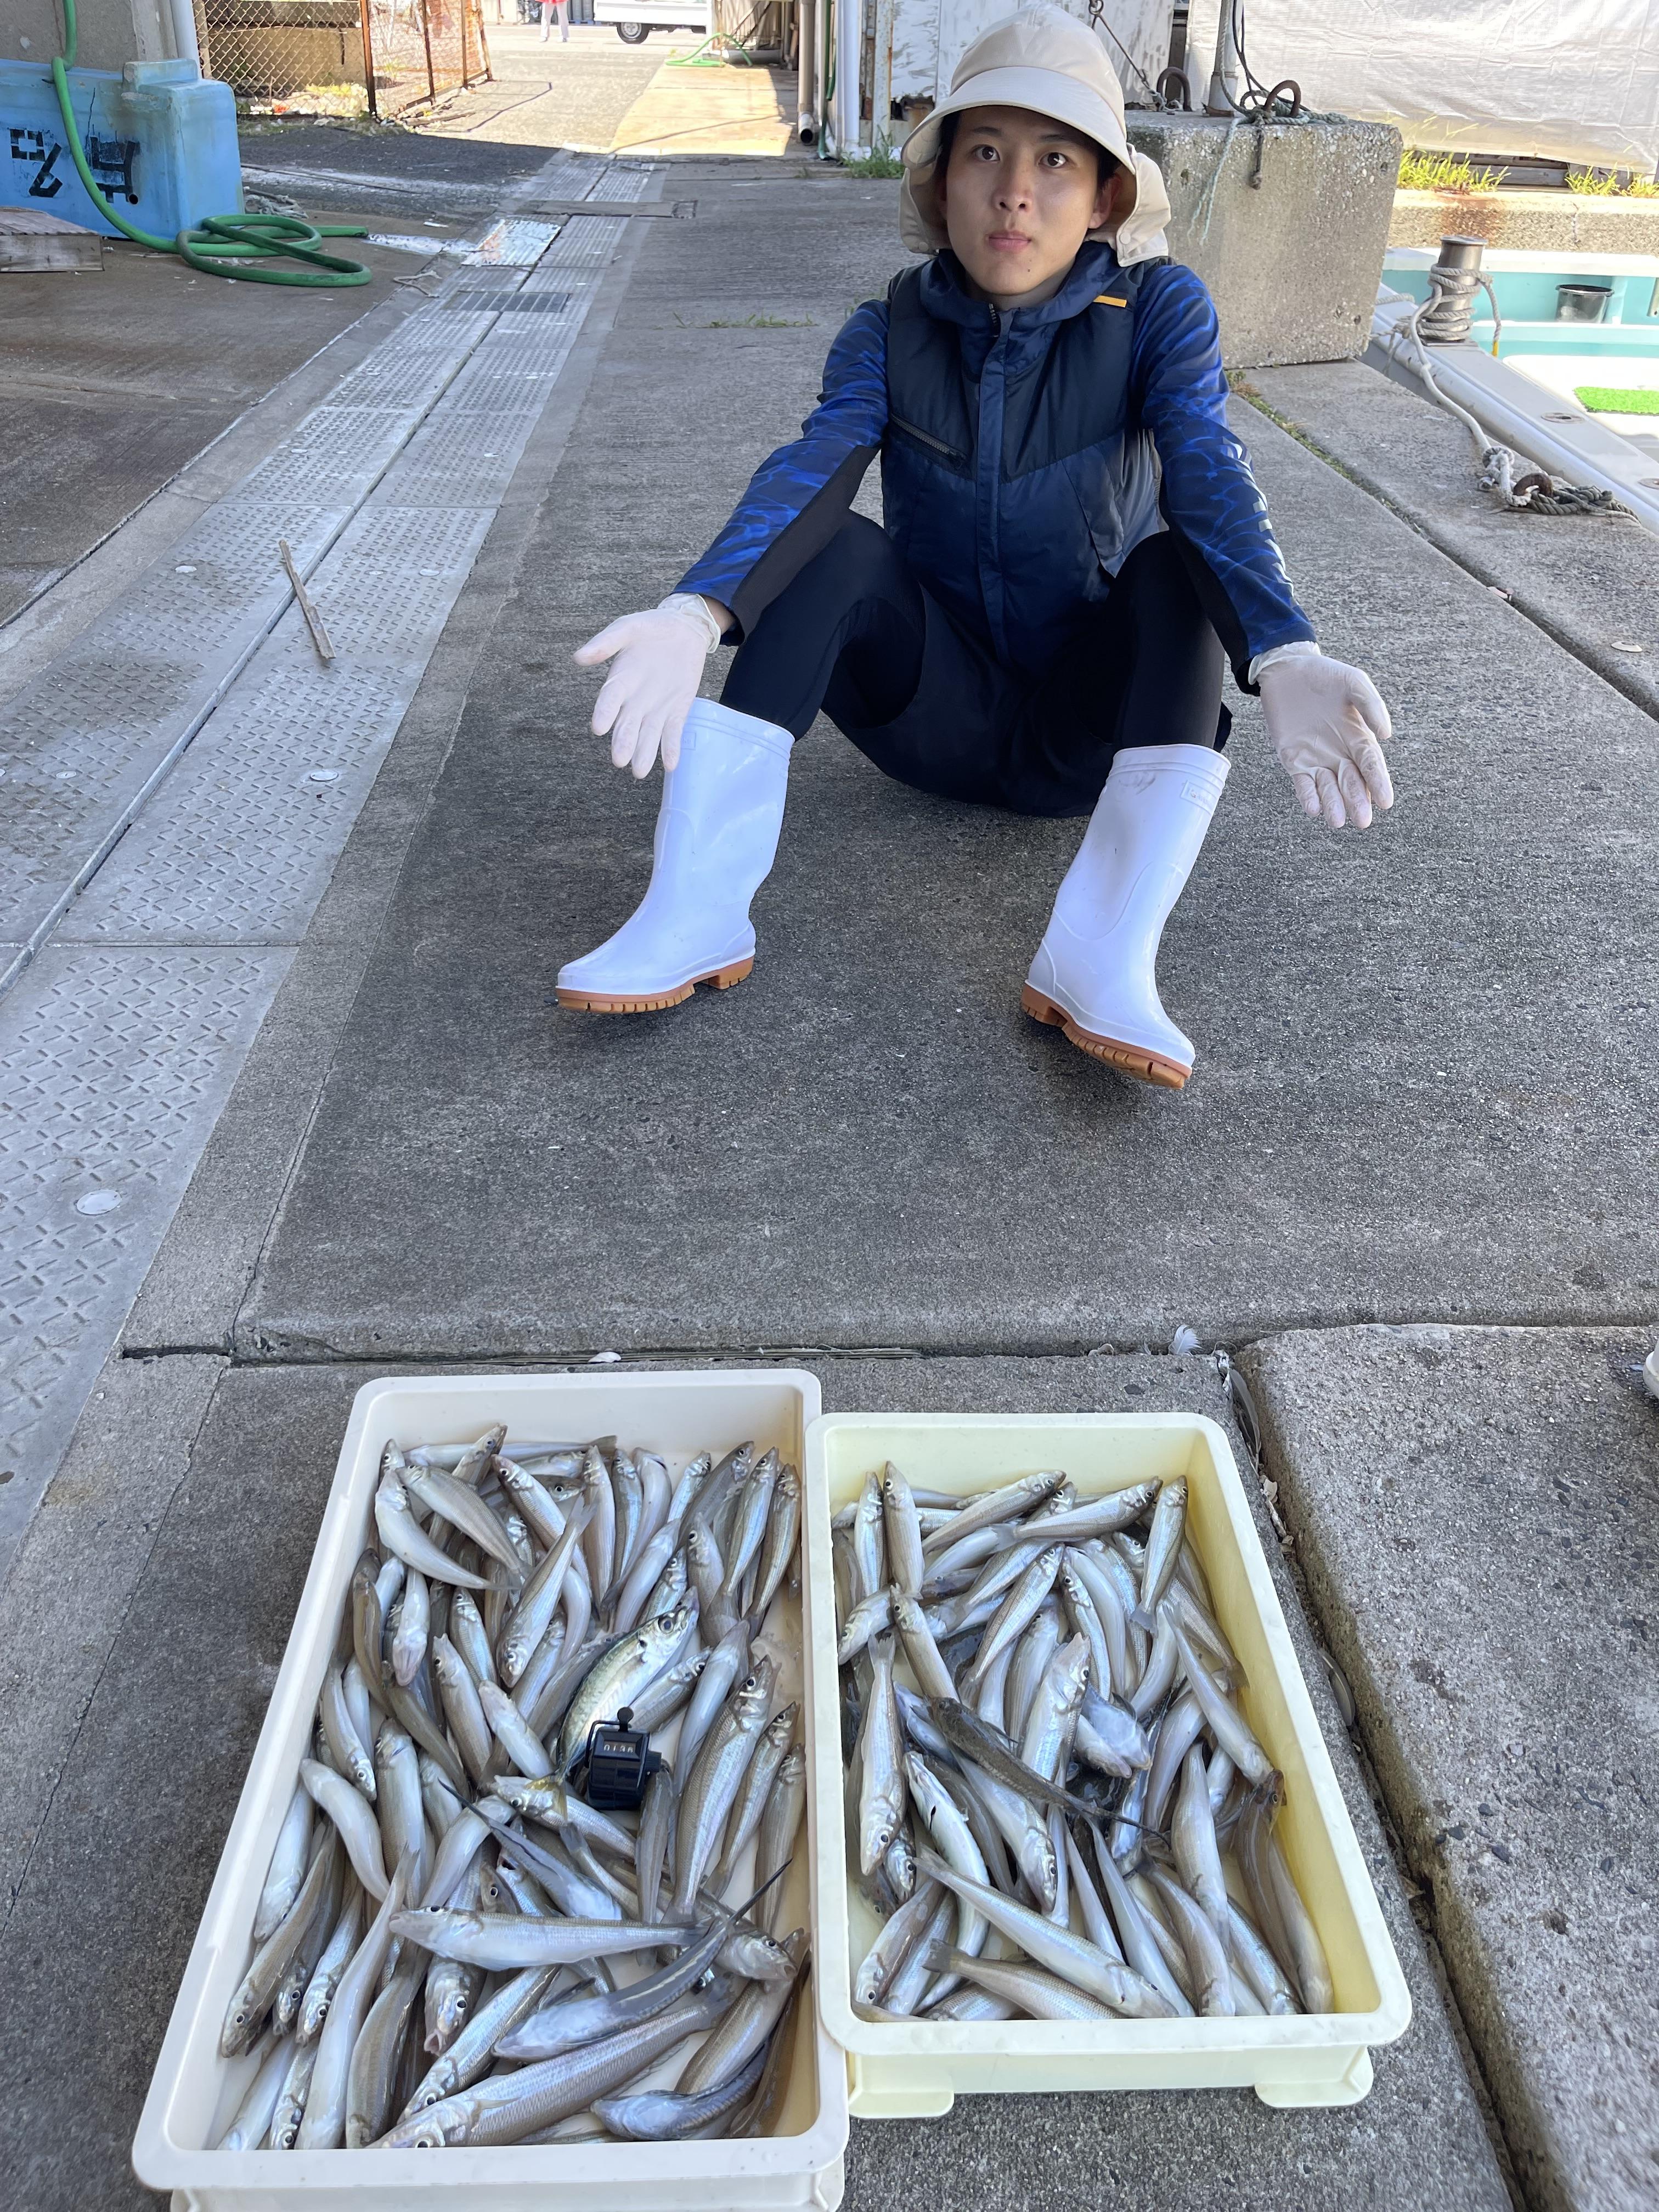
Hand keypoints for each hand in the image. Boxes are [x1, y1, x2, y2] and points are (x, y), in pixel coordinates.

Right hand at [572, 599, 719, 776]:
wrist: (683, 630)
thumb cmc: (651, 628)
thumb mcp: (628, 628)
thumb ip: (606, 642)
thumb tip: (578, 657)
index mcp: (620, 680)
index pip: (610, 699)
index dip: (604, 712)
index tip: (598, 727)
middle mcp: (634, 700)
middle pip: (627, 724)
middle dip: (623, 741)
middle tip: (619, 760)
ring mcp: (655, 708)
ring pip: (648, 735)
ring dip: (644, 753)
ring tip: (639, 772)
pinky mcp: (676, 711)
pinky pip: (673, 733)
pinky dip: (671, 748)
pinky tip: (670, 765)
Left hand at [1257, 651, 1394, 828]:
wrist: (1287, 670)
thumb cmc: (1326, 675)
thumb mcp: (1354, 683)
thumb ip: (1371, 705)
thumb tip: (1386, 735)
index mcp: (1359, 737)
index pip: (1371, 765)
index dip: (1378, 783)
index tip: (1386, 801)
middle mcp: (1340, 753)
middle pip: (1352, 783)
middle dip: (1358, 802)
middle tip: (1363, 821)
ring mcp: (1316, 759)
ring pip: (1328, 789)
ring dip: (1334, 805)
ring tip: (1338, 821)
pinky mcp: (1294, 761)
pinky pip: (1303, 784)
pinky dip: (1308, 796)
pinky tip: (1314, 808)